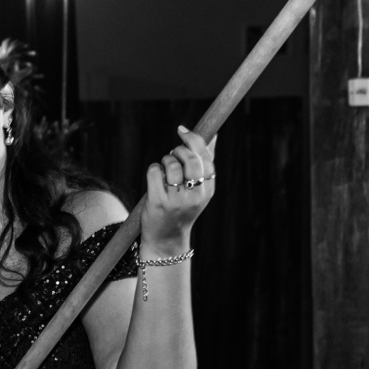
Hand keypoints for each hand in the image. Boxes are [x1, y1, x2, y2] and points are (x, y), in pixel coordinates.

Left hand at [142, 125, 215, 252]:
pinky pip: (155, 172)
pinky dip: (154, 170)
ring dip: (164, 161)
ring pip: (171, 164)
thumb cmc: (181, 207)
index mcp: (208, 189)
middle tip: (172, 153)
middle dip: (178, 149)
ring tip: (164, 170)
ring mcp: (177, 200)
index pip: (206, 158)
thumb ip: (205, 163)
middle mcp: (195, 195)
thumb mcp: (198, 189)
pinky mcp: (159, 202)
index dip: (193, 140)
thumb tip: (214, 135)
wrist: (166, 238)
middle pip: (189, 158)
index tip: (182, 130)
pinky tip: (155, 178)